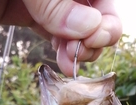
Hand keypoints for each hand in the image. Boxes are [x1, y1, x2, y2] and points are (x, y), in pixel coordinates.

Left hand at [0, 0, 121, 75]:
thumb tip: (88, 28)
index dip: (107, 17)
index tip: (99, 35)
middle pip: (93, 10)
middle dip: (95, 34)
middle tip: (84, 52)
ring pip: (76, 24)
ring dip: (80, 47)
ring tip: (72, 62)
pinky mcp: (28, 11)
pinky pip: (54, 30)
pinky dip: (63, 47)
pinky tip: (65, 60)